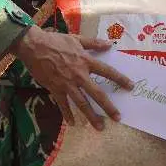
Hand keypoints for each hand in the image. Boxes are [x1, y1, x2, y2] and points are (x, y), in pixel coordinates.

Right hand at [11, 26, 131, 130]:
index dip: (120, 79)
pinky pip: (63, 104)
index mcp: (86, 61)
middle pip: (97, 93)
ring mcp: (67, 84)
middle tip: (118, 117)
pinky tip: (73, 123)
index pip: (107, 72)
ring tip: (100, 127)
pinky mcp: (55, 89)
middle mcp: (79, 75)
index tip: (130, 87)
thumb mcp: (77, 38)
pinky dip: (67, 114)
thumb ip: (94, 43)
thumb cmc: (56, 41)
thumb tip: (109, 45)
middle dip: (108, 107)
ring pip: (82, 103)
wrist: (34, 47)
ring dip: (91, 116)